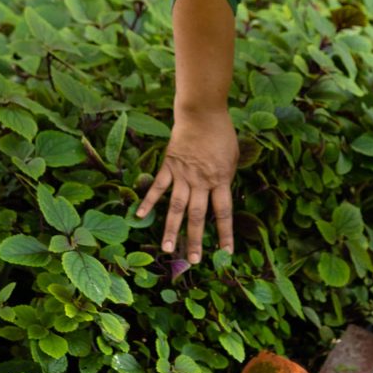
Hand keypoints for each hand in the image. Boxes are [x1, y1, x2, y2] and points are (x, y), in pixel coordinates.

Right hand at [137, 106, 238, 267]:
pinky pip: (158, 187)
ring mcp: (183, 175)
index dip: (225, 233)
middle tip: (192, 260)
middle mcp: (201, 181)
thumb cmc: (221, 134)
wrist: (202, 112)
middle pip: (197, 216)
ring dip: (171, 229)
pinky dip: (149, 201)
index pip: (223, 213)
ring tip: (167, 249)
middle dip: (195, 240)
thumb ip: (224, 178)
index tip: (226, 253)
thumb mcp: (232, 158)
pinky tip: (140, 215)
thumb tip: (219, 195)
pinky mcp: (169, 166)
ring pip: (176, 207)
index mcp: (220, 180)